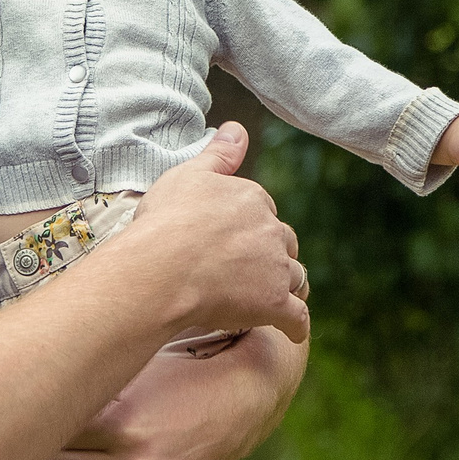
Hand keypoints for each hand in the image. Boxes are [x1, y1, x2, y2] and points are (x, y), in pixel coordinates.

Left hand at [47, 329, 304, 459]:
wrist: (233, 406)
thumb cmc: (178, 382)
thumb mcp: (131, 376)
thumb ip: (87, 392)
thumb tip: (37, 404)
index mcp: (121, 423)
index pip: (56, 433)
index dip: (50, 419)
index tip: (49, 410)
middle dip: (54, 446)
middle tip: (56, 431)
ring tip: (66, 455)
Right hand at [126, 124, 310, 342]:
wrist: (161, 268)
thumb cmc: (167, 222)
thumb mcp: (189, 175)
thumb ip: (218, 154)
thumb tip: (236, 129)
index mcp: (252, 199)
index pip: (263, 211)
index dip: (250, 226)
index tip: (236, 238)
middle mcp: (271, 230)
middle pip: (284, 243)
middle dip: (274, 254)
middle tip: (255, 269)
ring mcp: (275, 268)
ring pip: (295, 277)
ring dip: (288, 286)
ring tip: (276, 296)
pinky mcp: (274, 303)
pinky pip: (296, 317)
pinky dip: (297, 324)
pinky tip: (293, 330)